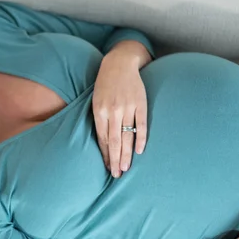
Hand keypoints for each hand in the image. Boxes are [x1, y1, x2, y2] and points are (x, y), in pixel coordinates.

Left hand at [92, 52, 147, 177]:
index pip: (103, 139)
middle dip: (115, 160)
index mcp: (99, 111)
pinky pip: (141, 125)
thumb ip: (99, 120)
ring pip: (127, 136)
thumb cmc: (106, 84)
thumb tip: (103, 142)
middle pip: (114, 141)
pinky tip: (139, 151)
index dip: (105, 155)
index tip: (107, 168)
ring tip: (126, 168)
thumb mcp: (96, 100)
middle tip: (116, 174)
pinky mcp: (140, 104)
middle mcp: (113, 111)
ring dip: (126, 154)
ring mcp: (127, 108)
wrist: (120, 63)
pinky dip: (140, 138)